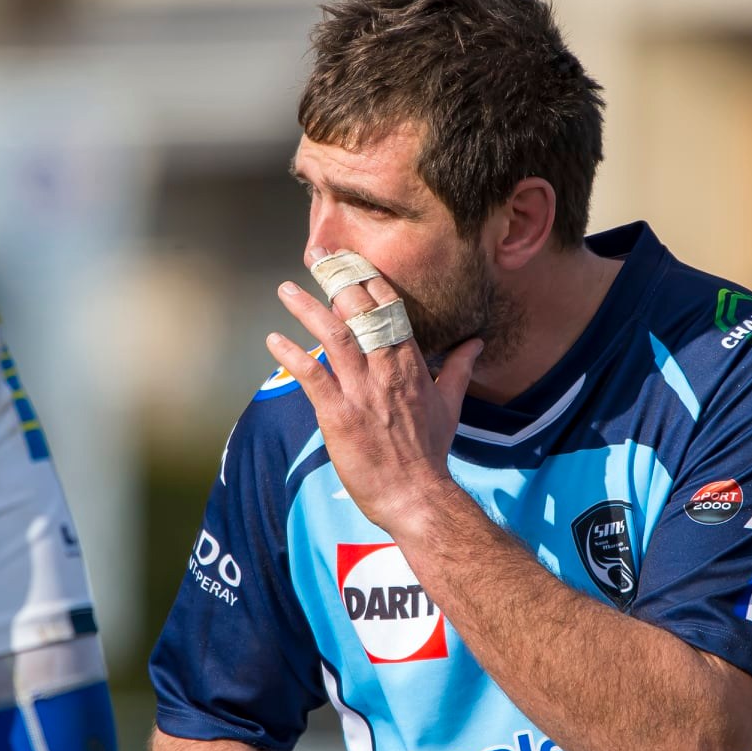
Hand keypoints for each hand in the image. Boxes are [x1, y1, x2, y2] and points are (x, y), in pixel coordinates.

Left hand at [267, 269, 482, 535]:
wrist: (417, 495)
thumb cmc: (430, 453)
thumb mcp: (450, 405)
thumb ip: (458, 368)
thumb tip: (475, 342)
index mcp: (410, 364)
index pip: (389, 308)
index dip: (367, 280)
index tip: (349, 258)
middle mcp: (386, 369)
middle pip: (359, 312)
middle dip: (336, 279)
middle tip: (316, 255)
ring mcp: (362, 391)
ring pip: (334, 336)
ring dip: (308, 309)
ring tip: (287, 290)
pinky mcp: (339, 415)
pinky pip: (312, 377)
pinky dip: (292, 356)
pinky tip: (275, 339)